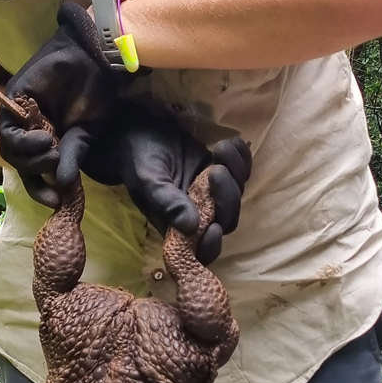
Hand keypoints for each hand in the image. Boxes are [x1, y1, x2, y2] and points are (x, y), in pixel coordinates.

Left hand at [0, 2, 127, 207]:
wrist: (92, 61)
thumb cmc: (94, 95)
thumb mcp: (85, 135)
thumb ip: (71, 158)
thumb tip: (63, 186)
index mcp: (48, 141)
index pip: (35, 173)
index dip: (40, 190)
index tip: (54, 201)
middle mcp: (31, 131)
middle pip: (19, 164)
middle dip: (36, 172)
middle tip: (57, 162)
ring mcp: (20, 117)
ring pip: (10, 151)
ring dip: (30, 158)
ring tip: (52, 148)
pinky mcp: (13, 102)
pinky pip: (6, 132)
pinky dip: (22, 142)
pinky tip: (43, 138)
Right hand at [80, 104, 251, 264]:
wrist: (140, 132)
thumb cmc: (139, 161)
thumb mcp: (149, 182)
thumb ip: (168, 203)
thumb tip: (191, 226)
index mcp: (178, 226)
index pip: (202, 249)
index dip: (212, 245)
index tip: (214, 227)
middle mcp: (199, 214)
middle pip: (227, 219)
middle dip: (227, 197)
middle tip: (215, 171)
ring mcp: (212, 193)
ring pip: (237, 194)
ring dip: (236, 172)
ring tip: (219, 149)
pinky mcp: (221, 171)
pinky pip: (242, 170)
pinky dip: (241, 157)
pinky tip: (230, 143)